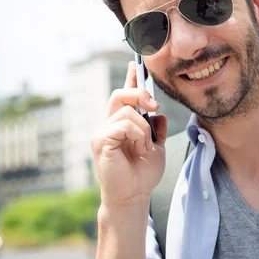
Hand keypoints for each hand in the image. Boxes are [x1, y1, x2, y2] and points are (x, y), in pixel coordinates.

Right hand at [91, 61, 167, 207]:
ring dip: (143, 128)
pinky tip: (139, 149)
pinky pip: (123, 124)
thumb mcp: (157, 146)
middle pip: (120, 94)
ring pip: (127, 110)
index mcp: (122, 123)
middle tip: (154, 107)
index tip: (135, 63)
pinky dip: (138, 135)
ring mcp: (102, 131)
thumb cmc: (143, 173)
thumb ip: (156, 129)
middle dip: (140, 94)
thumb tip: (158, 114)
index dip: (130, 78)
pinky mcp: (100, 140)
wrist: (135, 195)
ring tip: (144, 147)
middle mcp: (109, 124)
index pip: (124, 95)